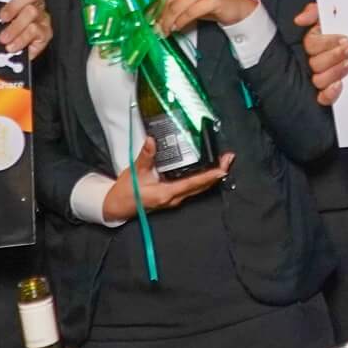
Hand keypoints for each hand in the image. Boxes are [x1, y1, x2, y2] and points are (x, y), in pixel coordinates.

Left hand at [0, 0, 50, 55]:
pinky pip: (35, 32)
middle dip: (16, 4)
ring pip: (32, 12)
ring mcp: (41, 17)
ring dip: (15, 26)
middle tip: (2, 17)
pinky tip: (12, 45)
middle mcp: (36, 1)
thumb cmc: (0, 28)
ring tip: (3, 37)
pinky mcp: (44, 33)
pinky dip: (21, 39)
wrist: (8, 53)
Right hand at [103, 139, 231, 217]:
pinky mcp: (174, 197)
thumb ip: (145, 156)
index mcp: (166, 193)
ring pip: (198, 188)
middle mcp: (175, 198)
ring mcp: (175, 199)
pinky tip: (208, 171)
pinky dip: (203, 179)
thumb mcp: (135, 172)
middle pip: (201, 186)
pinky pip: (192, 188)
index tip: (222, 168)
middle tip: (229, 159)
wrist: (118, 206)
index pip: (193, 183)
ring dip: (212, 176)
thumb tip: (152, 140)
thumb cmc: (127, 191)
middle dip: (217, 173)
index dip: (209, 176)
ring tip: (223, 162)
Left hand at [158, 0, 257, 34]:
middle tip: (154, 27)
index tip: (147, 16)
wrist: (238, 6)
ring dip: (168, 21)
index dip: (153, 3)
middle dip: (159, 15)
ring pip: (177, 6)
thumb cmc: (212, 3)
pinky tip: (177, 28)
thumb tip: (154, 11)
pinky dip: (181, 22)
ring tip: (164, 31)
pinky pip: (189, 12)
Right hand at [295, 2, 347, 105]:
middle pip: (316, 63)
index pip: (312, 44)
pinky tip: (339, 85)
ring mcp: (319, 77)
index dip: (327, 42)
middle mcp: (312, 61)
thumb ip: (314, 12)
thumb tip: (300, 20)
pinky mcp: (326, 92)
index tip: (345, 39)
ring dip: (336, 72)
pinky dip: (329, 93)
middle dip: (335, 56)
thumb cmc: (338, 29)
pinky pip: (322, 98)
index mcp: (311, 43)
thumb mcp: (326, 15)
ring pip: (319, 80)